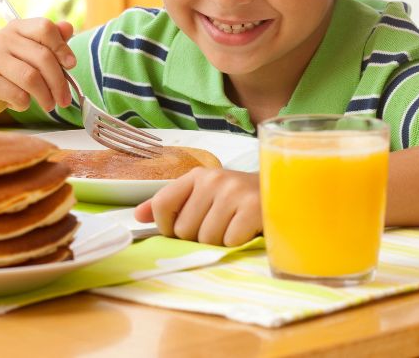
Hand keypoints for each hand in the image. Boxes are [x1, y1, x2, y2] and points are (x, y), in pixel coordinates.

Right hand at [0, 18, 75, 118]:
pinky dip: (24, 104)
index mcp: (16, 28)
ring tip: (49, 105)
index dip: (62, 47)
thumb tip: (68, 27)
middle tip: (65, 99)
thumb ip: (49, 42)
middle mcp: (2, 38)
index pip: (45, 27)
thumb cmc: (8, 72)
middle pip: (43, 57)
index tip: (71, 65)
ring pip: (31, 78)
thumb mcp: (28, 54)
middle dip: (59, 82)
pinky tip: (20, 104)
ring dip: (46, 96)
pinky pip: (17, 95)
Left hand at [133, 168, 261, 245]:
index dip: (168, 227)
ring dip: (220, 242)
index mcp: (196, 175)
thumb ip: (170, 204)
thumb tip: (137, 216)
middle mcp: (213, 179)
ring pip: (206, 239)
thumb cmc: (237, 200)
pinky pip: (230, 241)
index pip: (163, 204)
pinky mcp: (253, 207)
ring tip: (233, 227)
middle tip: (219, 226)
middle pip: (184, 230)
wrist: (281, 192)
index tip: (184, 229)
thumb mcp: (203, 195)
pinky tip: (247, 230)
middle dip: (199, 237)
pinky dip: (238, 243)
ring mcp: (234, 192)